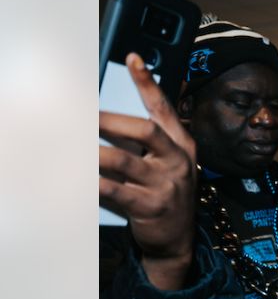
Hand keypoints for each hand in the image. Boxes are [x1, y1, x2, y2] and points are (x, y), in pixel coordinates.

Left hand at [98, 53, 197, 289]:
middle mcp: (178, 161)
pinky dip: (94, 183)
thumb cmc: (164, 193)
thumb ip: (144, 139)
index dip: (148, 82)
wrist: (176, 239)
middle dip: (111, 120)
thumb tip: (108, 115)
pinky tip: (82, 177)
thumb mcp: (165, 163)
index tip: (133, 58)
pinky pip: (116, 190)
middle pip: (145, 131)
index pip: (163, 107)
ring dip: (94, 153)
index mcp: (181, 143)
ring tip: (74, 147)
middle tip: (85, 115)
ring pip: (124, 162)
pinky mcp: (151, 207)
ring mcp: (166, 184)